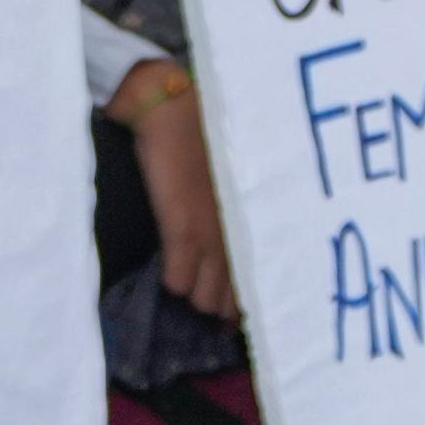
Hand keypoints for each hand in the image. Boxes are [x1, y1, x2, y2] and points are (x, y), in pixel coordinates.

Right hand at [124, 68, 235, 318]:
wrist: (173, 112)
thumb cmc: (206, 137)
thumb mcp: (236, 181)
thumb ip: (239, 213)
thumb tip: (234, 234)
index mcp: (255, 225)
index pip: (257, 284)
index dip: (242, 302)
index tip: (232, 312)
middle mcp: (239, 239)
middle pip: (231, 301)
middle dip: (218, 307)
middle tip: (205, 302)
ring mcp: (212, 238)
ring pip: (205, 300)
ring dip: (194, 298)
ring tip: (185, 292)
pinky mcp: (182, 232)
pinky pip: (177, 282)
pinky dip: (172, 283)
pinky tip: (167, 274)